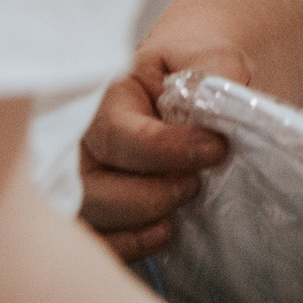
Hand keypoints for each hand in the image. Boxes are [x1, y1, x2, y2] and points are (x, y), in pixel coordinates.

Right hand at [80, 0, 302, 260]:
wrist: (198, 83)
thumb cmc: (198, 69)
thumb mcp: (211, 55)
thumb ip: (216, 73)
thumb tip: (224, 103)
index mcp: (102, 96)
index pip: (114, 133)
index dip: (165, 149)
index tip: (216, 148)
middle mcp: (78, 142)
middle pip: (87, 186)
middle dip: (146, 196)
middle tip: (194, 184)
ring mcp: (83, 179)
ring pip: (87, 220)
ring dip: (137, 224)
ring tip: (181, 209)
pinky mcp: (99, 211)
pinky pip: (96, 243)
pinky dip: (128, 247)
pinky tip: (165, 233)